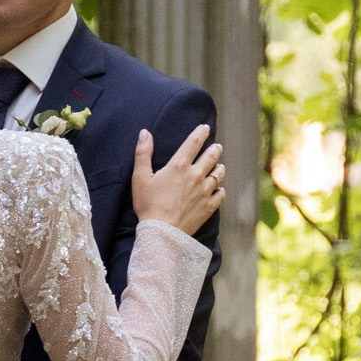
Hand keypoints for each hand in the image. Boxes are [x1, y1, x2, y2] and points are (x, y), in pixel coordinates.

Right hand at [132, 122, 224, 236]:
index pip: (193, 143)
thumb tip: (144, 133)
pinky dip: (220, 190)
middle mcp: (195, 176)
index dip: (200, 133)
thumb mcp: (140, 177)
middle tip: (217, 146)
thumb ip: (143, 153)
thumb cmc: (148, 205)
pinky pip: (221, 195)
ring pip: (218, 174)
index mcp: (179, 166)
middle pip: (211, 156)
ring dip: (219, 168)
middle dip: (215, 149)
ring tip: (219, 166)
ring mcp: (204, 192)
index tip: (205, 127)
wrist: (162, 232)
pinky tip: (218, 189)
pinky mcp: (208, 207)